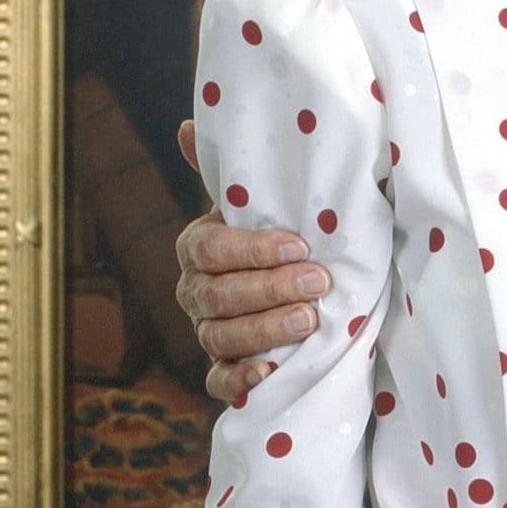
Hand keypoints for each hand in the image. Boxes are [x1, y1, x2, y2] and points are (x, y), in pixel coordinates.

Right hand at [173, 119, 328, 404]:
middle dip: (270, 290)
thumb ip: (231, 169)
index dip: (252, 250)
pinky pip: (217, 382)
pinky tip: (267, 372)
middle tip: (318, 283)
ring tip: (308, 321)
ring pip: (218, 337)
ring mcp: (206, 331)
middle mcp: (195, 291)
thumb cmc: (279, 231)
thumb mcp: (261, 199)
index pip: (211, 249)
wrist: (294, 279)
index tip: (298, 245)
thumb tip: (188, 125)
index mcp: (199, 246)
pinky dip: (238, 380)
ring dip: (264, 331)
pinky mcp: (221, 368)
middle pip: (218, 296)